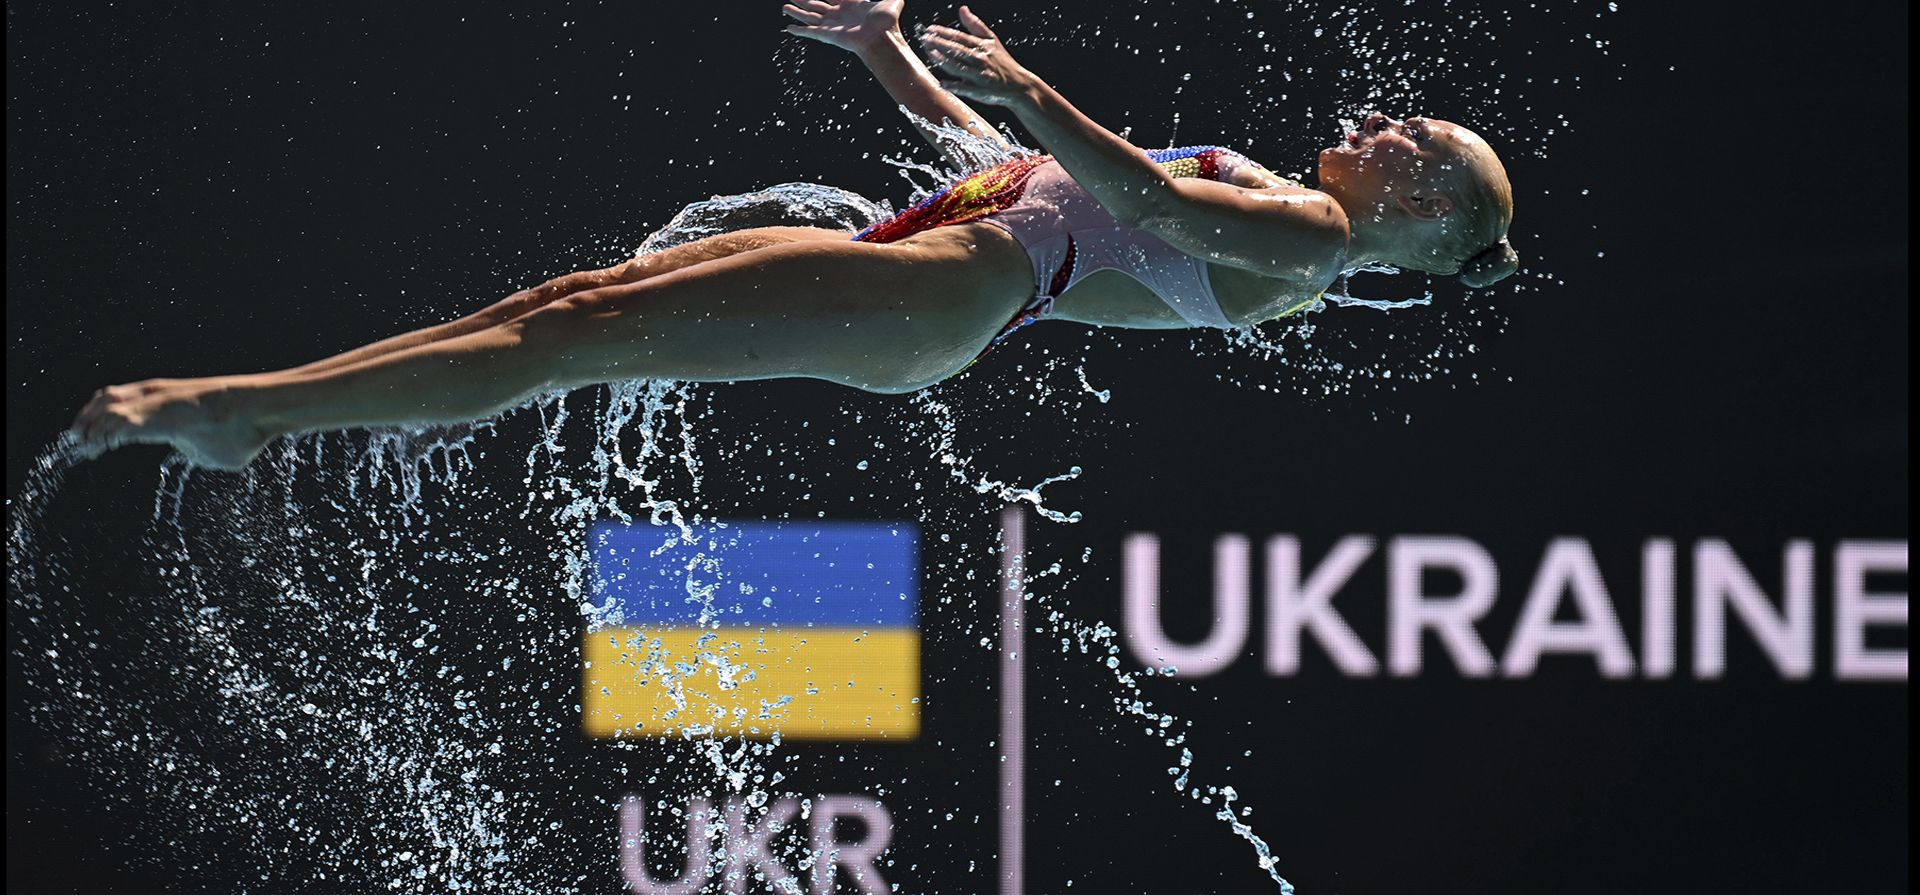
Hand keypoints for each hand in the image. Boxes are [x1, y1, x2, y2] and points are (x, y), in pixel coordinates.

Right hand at [782, 0, 902, 56]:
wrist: (882, 38)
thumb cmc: (888, 22)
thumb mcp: (892, 0)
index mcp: (851, 5)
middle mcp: (839, 15)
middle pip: (816, 5)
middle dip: (804, 1)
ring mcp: (832, 25)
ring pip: (809, 16)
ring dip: (796, 12)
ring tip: (784, 7)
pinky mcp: (828, 35)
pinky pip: (810, 32)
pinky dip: (799, 31)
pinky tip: (788, 28)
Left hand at [916, 6, 1035, 107]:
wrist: (1019, 85)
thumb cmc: (1003, 62)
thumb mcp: (992, 40)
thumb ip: (975, 25)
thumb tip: (962, 9)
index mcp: (982, 46)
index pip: (959, 37)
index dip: (943, 32)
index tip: (930, 29)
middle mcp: (981, 59)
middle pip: (957, 49)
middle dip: (939, 43)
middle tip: (924, 38)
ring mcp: (981, 75)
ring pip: (959, 66)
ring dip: (943, 60)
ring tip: (929, 53)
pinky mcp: (982, 91)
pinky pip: (966, 88)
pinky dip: (955, 86)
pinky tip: (942, 83)